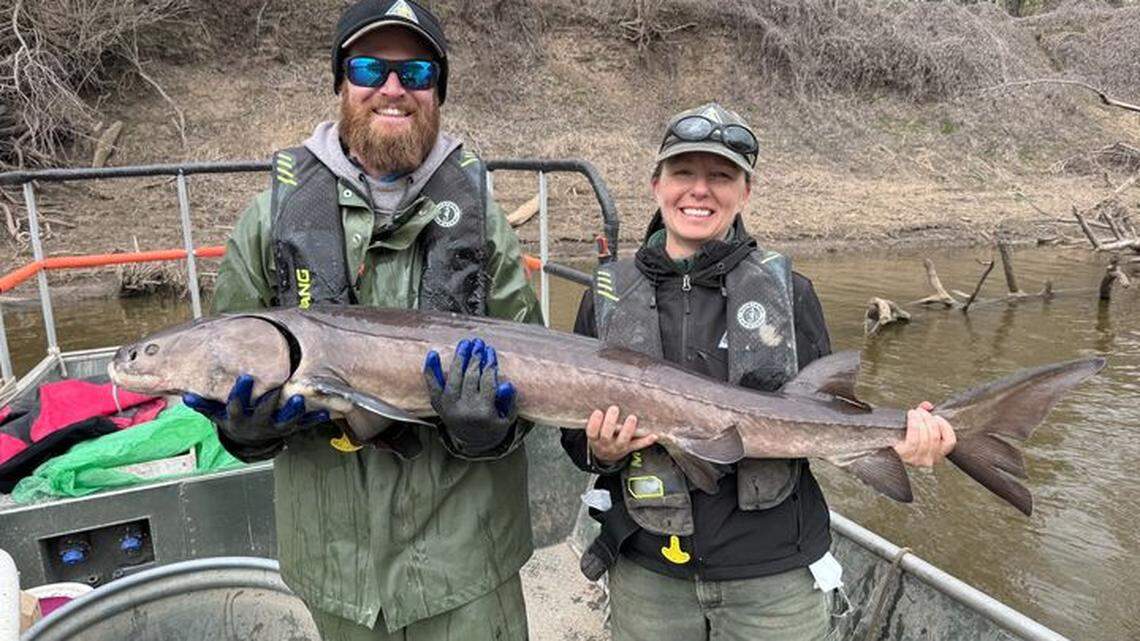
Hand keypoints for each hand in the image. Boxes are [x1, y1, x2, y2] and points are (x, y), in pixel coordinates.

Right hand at [183, 374, 328, 445]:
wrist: (248, 441)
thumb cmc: (232, 420)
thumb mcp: (216, 414)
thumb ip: (204, 404)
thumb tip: (186, 396)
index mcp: (238, 420)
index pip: (237, 406)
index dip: (241, 393)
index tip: (246, 377)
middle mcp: (258, 426)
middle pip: (264, 413)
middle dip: (271, 401)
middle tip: (278, 387)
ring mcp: (275, 429)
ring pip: (286, 422)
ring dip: (294, 411)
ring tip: (301, 398)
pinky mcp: (290, 429)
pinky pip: (303, 425)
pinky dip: (314, 419)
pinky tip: (325, 412)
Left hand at [423, 338, 517, 455]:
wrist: (473, 442)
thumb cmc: (493, 425)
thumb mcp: (507, 417)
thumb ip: (509, 401)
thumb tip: (506, 384)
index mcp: (484, 412)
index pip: (487, 381)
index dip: (489, 364)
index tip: (491, 351)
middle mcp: (465, 409)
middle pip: (470, 377)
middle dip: (475, 357)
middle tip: (478, 343)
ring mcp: (449, 407)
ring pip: (454, 377)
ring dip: (459, 358)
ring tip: (465, 344)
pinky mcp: (439, 405)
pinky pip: (433, 386)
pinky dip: (431, 370)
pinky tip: (433, 354)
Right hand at [586, 405, 655, 463]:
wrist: (606, 456)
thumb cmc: (600, 436)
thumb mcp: (594, 431)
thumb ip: (595, 420)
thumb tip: (598, 397)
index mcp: (595, 439)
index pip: (592, 432)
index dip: (594, 423)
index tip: (598, 411)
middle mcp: (606, 444)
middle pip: (606, 436)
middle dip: (610, 422)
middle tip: (614, 408)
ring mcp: (619, 447)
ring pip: (623, 440)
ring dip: (628, 429)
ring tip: (632, 418)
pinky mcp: (630, 448)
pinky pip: (638, 445)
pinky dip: (646, 441)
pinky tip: (654, 435)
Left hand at [894, 401, 955, 467]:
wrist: (882, 447)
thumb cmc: (901, 437)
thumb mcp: (917, 427)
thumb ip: (924, 415)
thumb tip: (927, 405)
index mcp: (936, 454)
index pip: (950, 442)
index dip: (945, 426)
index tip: (936, 417)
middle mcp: (928, 459)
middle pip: (935, 436)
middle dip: (929, 419)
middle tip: (921, 411)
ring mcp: (917, 459)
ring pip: (926, 438)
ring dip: (921, 420)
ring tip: (914, 413)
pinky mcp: (905, 456)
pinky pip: (914, 439)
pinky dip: (914, 425)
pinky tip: (911, 416)